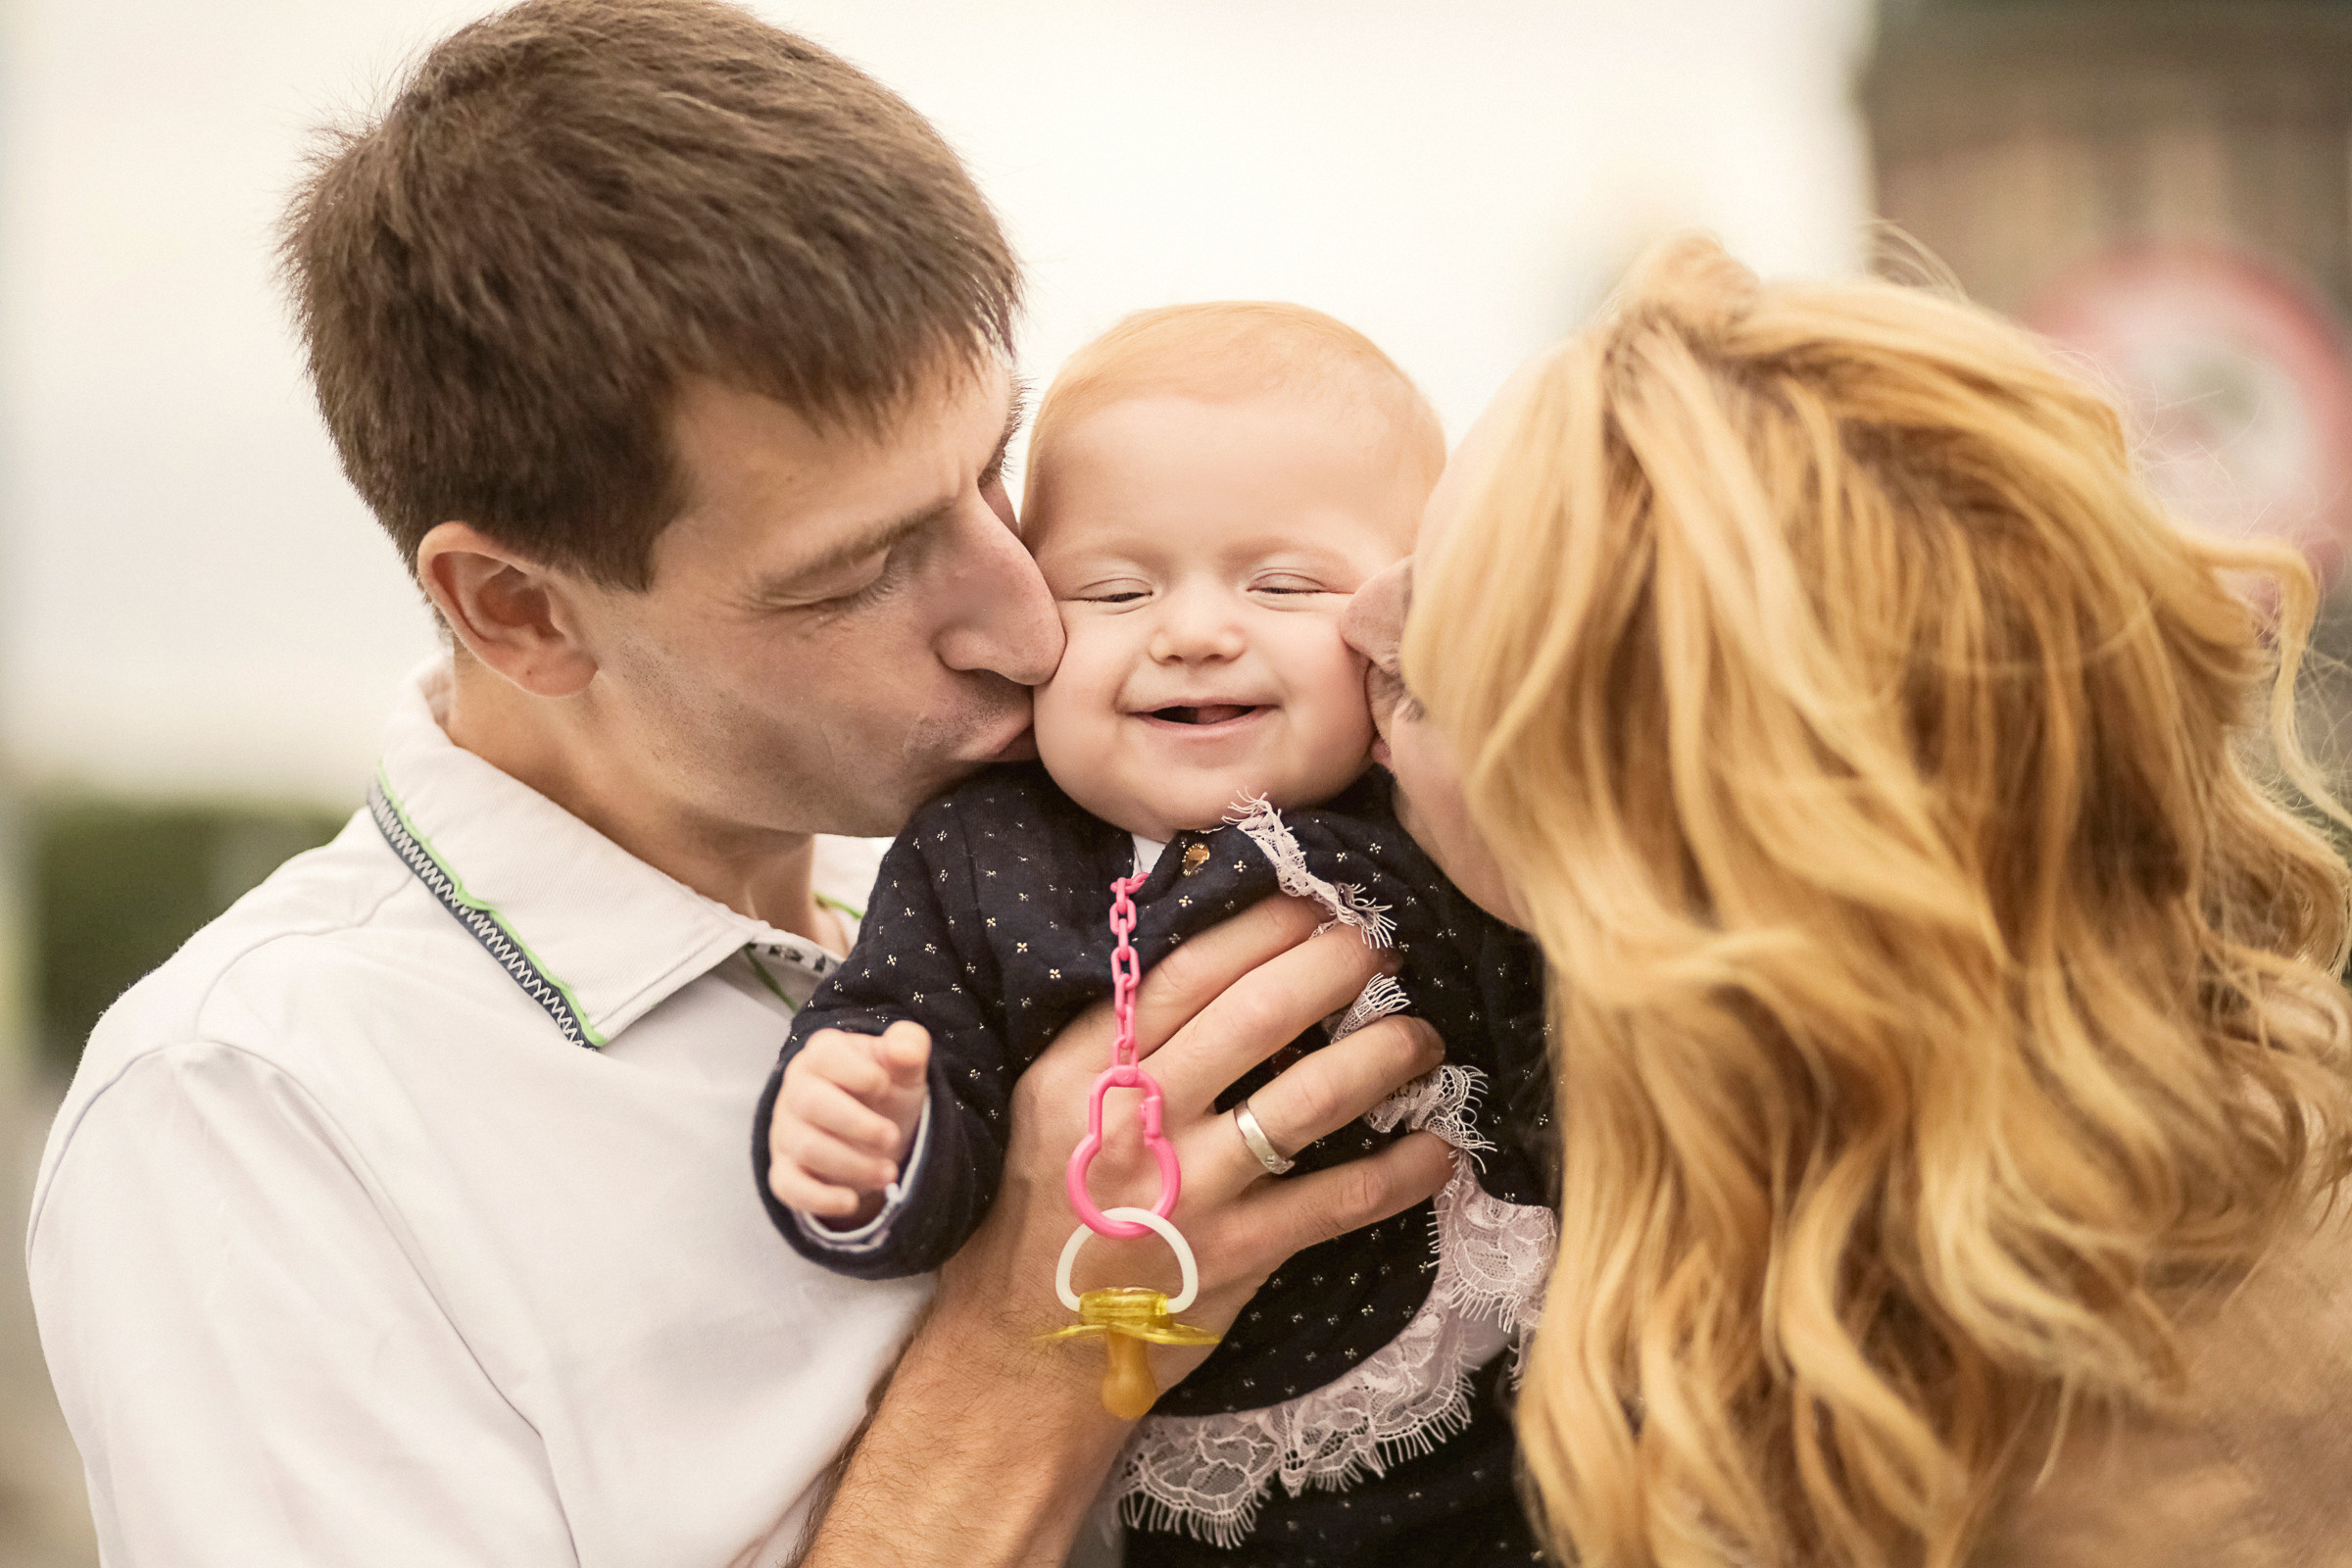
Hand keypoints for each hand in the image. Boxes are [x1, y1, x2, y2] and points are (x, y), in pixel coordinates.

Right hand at [765, 1020, 930, 1222]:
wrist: (872, 1131)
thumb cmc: (885, 1091)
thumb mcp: (904, 1067)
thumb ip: (909, 1046)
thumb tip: (904, 1049)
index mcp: (823, 1055)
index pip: (824, 1054)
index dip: (857, 1072)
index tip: (885, 1086)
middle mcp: (797, 1090)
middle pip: (812, 1103)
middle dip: (858, 1124)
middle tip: (893, 1138)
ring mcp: (786, 1131)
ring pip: (807, 1148)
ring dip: (853, 1165)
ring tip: (889, 1172)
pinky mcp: (785, 1169)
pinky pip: (789, 1186)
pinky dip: (820, 1198)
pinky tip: (851, 1201)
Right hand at [938, 893, 1452, 1381]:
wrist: (1025, 1345)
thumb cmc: (1047, 1208)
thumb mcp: (1051, 1105)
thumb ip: (1117, 1037)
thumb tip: (1215, 954)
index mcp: (1085, 1071)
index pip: (1185, 973)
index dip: (1262, 929)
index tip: (1316, 902)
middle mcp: (1136, 1120)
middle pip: (1256, 1017)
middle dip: (1334, 967)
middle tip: (1384, 944)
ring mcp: (1189, 1190)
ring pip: (1308, 1100)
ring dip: (1382, 1055)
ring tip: (1423, 1033)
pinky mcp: (1236, 1255)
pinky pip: (1339, 1200)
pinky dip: (1401, 1171)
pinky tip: (1440, 1148)